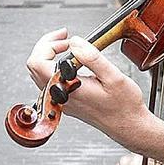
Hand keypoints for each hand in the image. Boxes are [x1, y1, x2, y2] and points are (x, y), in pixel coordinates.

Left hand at [25, 31, 151, 146]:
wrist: (129, 126)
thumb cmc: (124, 106)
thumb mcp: (113, 76)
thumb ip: (92, 57)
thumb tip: (75, 42)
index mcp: (68, 90)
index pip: (38, 63)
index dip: (48, 44)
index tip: (66, 38)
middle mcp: (60, 97)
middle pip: (34, 67)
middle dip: (48, 46)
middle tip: (65, 38)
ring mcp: (61, 102)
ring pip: (39, 75)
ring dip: (49, 56)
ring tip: (68, 47)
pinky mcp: (66, 103)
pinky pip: (49, 82)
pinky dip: (54, 67)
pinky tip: (71, 62)